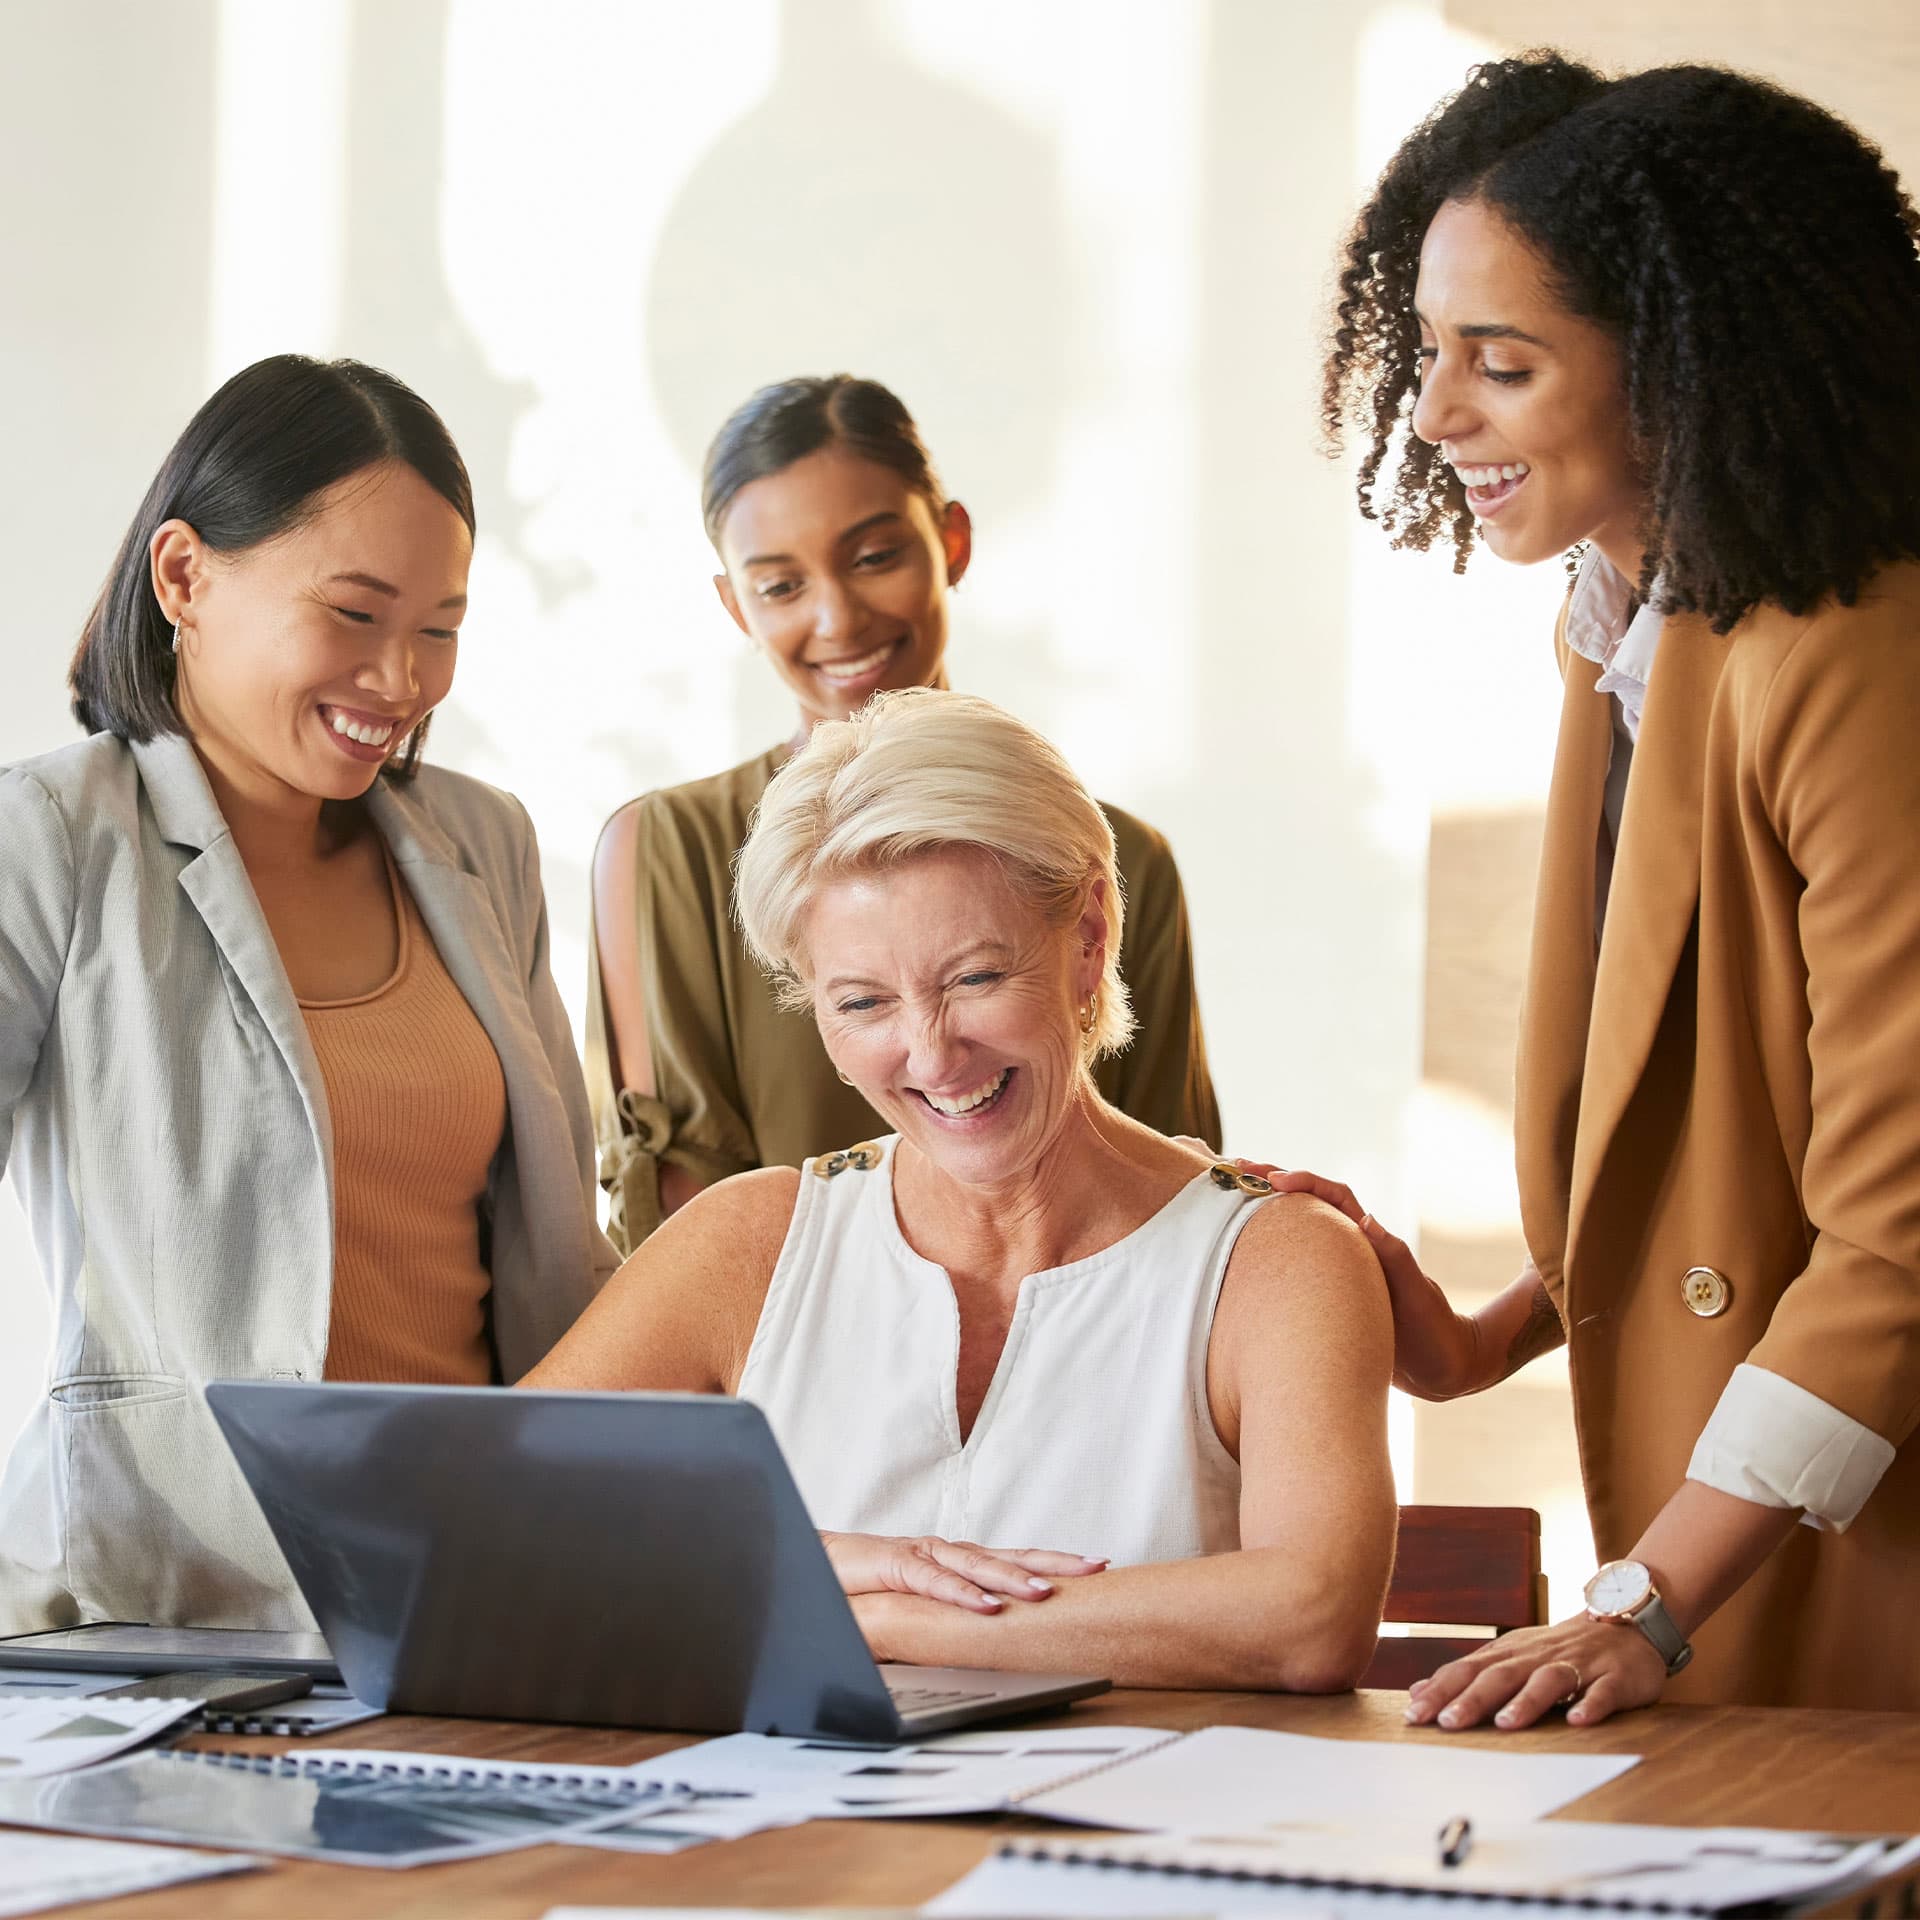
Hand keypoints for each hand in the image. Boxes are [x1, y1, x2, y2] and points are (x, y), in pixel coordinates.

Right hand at [821, 1530, 1107, 1613]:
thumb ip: (947, 1625)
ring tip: (1048, 1592)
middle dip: (1054, 1561)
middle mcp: (942, 1554)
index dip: (1052, 1562)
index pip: (1010, 1560)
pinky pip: (931, 1580)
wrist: (805, 1570)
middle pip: (1007, 1554)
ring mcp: (918, 1556)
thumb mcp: (914, 1613)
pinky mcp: (891, 1565)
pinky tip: (988, 1605)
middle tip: (1097, 1567)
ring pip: (974, 1564)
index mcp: (953, 1564)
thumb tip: (994, 1646)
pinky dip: (960, 1592)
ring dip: (1013, 1578)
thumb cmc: (861, 1591)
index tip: (1095, 1568)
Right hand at [1220, 1161, 1481, 1399]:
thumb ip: (1395, 1257)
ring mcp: (1341, 1270)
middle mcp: (1353, 1249)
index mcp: (1371, 1241)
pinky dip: (1272, 1250)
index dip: (1304, 1182)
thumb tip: (1368, 1220)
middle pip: (1309, 1203)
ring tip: (1229, 1201)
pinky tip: (1245, 1256)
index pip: (1334, 1197)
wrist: (1445, 1367)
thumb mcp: (1417, 1293)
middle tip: (1234, 1168)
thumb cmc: (1434, 1330)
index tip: (1272, 1180)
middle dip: (1273, 1181)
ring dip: (1268, 1211)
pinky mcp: (1333, 1294)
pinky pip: (1297, 1263)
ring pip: (1299, 1231)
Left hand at [1404, 1614, 1668, 1730]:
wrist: (1624, 1623)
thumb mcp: (1510, 1657)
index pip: (1468, 1671)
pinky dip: (1591, 1705)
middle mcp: (1537, 1656)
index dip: (1440, 1692)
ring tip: (1506, 1723)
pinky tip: (1579, 1721)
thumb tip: (1417, 1692)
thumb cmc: (1558, 1650)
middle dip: (1471, 1699)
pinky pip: (1602, 1692)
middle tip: (1446, 1723)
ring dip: (1526, 1701)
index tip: (1413, 1716)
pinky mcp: (1614, 1677)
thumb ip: (1468, 1675)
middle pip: (1500, 1675)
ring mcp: (1577, 1664)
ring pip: (1547, 1681)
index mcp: (1509, 1653)